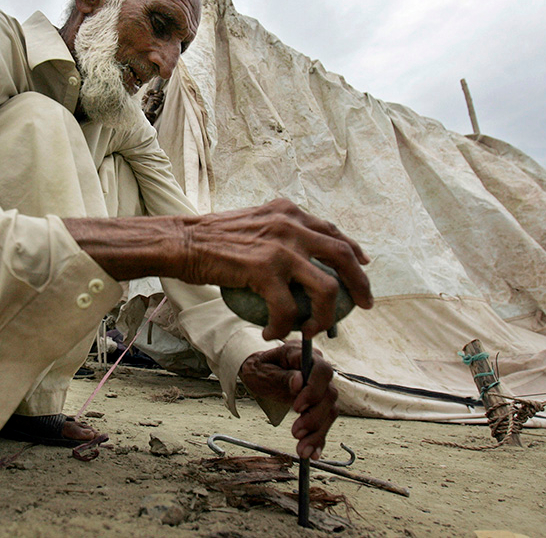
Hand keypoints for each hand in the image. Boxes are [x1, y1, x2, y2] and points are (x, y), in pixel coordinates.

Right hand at [65, 198, 372, 340]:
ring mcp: (281, 246)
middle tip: (363, 304)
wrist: (182, 242)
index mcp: (289, 212)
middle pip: (344, 255)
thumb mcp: (252, 223)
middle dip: (360, 283)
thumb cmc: (209, 238)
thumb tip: (296, 258)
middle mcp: (291, 224)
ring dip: (326, 316)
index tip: (361, 267)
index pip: (332, 231)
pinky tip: (272, 334)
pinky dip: (284, 327)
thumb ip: (277, 232)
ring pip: (327, 288)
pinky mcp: (265, 269)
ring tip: (313, 330)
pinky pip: (288, 310)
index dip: (353, 251)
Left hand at [239, 341, 337, 459]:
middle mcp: (316, 371)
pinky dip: (319, 439)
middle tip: (296, 432)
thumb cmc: (260, 367)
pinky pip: (325, 422)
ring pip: (330, 411)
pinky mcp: (318, 404)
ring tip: (302, 449)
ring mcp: (320, 387)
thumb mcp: (262, 370)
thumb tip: (299, 381)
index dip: (314, 390)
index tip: (297, 407)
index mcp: (303, 356)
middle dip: (314, 417)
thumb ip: (281, 376)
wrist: (259, 372)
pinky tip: (312, 453)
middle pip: (329, 394)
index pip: (321, 371)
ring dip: (317, 432)